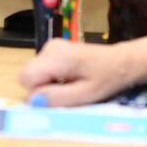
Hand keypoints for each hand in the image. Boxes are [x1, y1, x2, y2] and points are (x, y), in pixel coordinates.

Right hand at [17, 38, 138, 106]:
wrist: (121, 61)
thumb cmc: (106, 79)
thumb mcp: (85, 94)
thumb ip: (57, 97)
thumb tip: (33, 100)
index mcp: (56, 57)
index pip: (25, 77)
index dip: (37, 92)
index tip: (57, 95)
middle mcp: (49, 48)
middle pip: (28, 75)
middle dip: (43, 88)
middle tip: (67, 91)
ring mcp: (51, 47)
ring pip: (35, 73)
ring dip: (48, 84)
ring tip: (71, 84)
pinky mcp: (53, 49)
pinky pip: (42, 69)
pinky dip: (52, 78)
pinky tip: (70, 77)